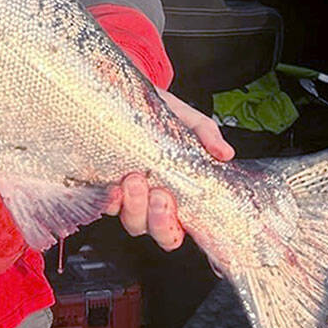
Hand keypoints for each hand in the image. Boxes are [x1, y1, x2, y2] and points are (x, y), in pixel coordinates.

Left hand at [105, 88, 233, 249]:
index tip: (179, 210)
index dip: (180, 230)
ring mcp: (126, 195)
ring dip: (135, 206)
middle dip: (159, 220)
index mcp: (176, 194)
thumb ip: (206, 134)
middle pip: (155, 231)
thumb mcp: (186, 119)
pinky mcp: (102, 185)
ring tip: (135, 179)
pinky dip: (110, 199)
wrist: (122, 96)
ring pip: (132, 221)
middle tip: (160, 193)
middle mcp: (150, 201)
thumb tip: (225, 152)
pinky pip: (105, 204)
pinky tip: (113, 187)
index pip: (179, 228)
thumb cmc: (157, 114)